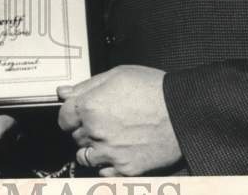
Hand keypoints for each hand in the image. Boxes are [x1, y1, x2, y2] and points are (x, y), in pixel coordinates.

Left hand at [57, 65, 181, 175]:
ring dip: (92, 149)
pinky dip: (107, 165)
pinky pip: (103, 173)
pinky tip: (119, 152)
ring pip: (85, 157)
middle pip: (75, 136)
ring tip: (110, 138)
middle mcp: (96, 132)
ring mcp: (110, 153)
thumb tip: (64, 92)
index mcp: (90, 107)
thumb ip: (86, 86)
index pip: (63, 118)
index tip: (79, 114)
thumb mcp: (117, 75)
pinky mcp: (126, 169)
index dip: (71, 114)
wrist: (184, 111)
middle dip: (85, 129)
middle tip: (104, 121)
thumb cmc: (154, 89)